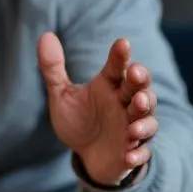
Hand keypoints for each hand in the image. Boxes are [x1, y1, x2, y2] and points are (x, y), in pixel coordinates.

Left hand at [37, 32, 157, 185]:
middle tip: (136, 74)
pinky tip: (129, 156)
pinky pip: (142, 153)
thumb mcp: (62, 96)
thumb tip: (45, 35)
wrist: (89, 156)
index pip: (118, 67)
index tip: (122, 43)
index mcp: (109, 86)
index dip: (121, 56)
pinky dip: (138, 154)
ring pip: (147, 119)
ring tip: (135, 117)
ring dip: (143, 118)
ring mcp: (133, 128)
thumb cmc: (79, 121)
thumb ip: (53, 69)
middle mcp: (125, 103)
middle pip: (140, 89)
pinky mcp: (134, 152)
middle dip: (140, 81)